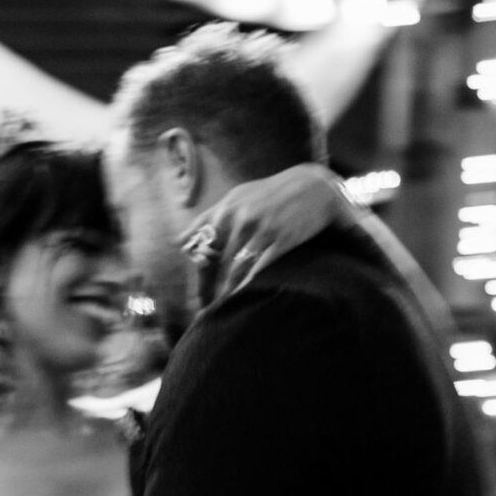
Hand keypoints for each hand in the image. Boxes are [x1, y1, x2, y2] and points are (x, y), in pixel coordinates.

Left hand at [191, 163, 354, 305]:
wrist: (316, 186)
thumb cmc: (274, 194)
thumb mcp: (239, 197)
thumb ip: (209, 218)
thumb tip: (178, 242)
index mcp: (227, 207)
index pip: (201, 244)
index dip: (198, 272)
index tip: (197, 293)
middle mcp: (240, 217)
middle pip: (215, 261)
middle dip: (208, 288)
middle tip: (205, 308)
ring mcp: (261, 228)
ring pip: (234, 268)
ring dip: (226, 292)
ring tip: (223, 309)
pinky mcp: (280, 239)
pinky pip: (257, 269)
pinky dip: (247, 287)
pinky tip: (242, 300)